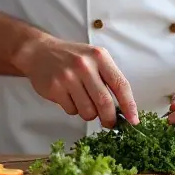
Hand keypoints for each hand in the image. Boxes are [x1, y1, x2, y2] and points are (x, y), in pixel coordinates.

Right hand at [17, 38, 137, 127]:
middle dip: (109, 118)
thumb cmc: (72, 57)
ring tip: (83, 101)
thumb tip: (123, 108)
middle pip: (105, 102)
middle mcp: (85, 65)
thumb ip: (108, 78)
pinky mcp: (55, 88)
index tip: (134, 120)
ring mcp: (68, 76)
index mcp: (100, 57)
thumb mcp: (93, 58)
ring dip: (89, 114)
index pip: (121, 85)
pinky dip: (73, 109)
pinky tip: (68, 96)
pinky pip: (71, 110)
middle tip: (109, 123)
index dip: (129, 106)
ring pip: (88, 111)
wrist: (39, 51)